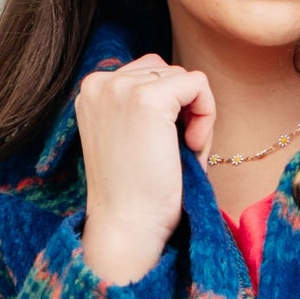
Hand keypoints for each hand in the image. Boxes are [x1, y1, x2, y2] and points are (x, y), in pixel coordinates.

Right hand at [76, 56, 214, 286]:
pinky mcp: (148, 98)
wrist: (126, 227)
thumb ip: (146, 108)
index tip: (167, 146)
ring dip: (194, 113)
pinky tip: (192, 146)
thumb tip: (190, 85)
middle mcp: (100, 82)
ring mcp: (121, 87)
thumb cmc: (136, 195)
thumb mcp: (132, 138)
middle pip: (166, 71)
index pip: (146, 74)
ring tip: (184, 152)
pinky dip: (207, 114)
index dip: (169, 108)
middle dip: (182, 109)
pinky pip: (198, 84)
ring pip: (183, 77)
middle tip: (181, 152)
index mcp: (93, 91)